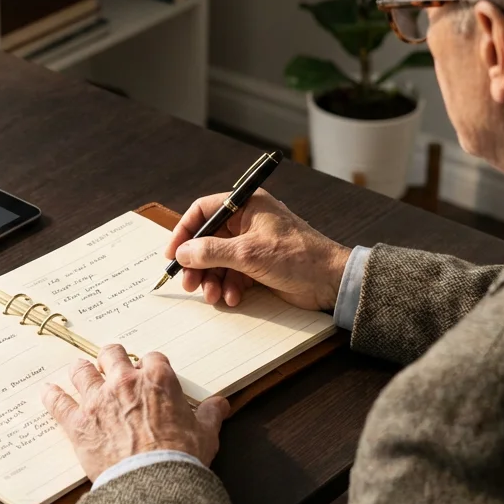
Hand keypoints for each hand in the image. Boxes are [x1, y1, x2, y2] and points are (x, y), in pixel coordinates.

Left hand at [41, 345, 228, 481]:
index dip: (149, 366)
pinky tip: (48, 392)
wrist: (152, 482)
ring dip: (81, 370)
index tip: (148, 374)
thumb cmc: (181, 457)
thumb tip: (222, 405)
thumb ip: (211, 415)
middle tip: (112, 365)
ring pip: (82, 371)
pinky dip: (52, 396)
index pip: (152, 358)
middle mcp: (125, 382)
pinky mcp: (77, 422)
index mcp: (158, 379)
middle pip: (112, 354)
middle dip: (112, 358)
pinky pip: (58, 402)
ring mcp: (98, 400)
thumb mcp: (205, 434)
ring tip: (80, 370)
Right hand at [165, 188, 350, 310]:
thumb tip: (182, 253)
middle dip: (198, 264)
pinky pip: (233, 274)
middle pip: (208, 240)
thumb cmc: (296, 256)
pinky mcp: (259, 266)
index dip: (185, 231)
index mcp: (247, 206)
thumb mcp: (248, 253)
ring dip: (212, 279)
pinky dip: (229, 287)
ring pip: (219, 261)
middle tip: (189, 283)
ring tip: (213, 296)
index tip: (173, 253)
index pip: (204, 210)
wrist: (330, 281)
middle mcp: (248, 222)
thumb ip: (211, 252)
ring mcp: (253, 245)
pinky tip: (233, 298)